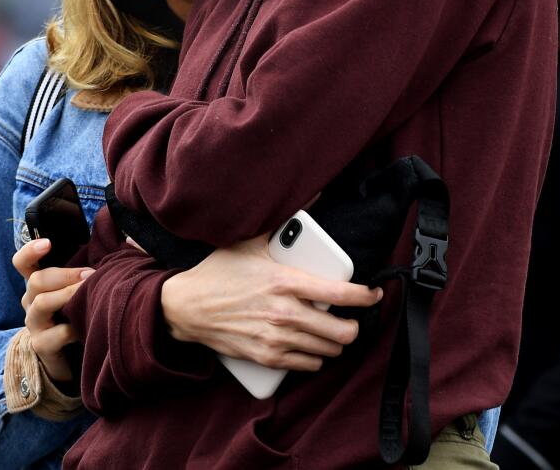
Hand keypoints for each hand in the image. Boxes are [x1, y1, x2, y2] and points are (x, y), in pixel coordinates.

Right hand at [13, 238, 89, 383]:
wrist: (69, 354)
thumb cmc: (78, 311)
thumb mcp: (79, 287)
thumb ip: (92, 266)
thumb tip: (129, 241)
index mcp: (39, 283)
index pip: (22, 263)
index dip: (30, 250)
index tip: (48, 242)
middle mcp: (31, 301)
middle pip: (36, 280)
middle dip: (65, 274)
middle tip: (91, 274)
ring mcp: (34, 324)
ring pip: (42, 303)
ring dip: (68, 295)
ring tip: (91, 293)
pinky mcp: (41, 345)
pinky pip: (56, 334)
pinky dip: (74, 329)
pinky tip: (88, 327)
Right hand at [160, 235, 382, 372]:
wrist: (185, 307)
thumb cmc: (220, 272)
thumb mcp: (252, 242)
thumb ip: (287, 223)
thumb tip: (316, 192)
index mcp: (287, 282)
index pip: (342, 293)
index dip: (367, 297)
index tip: (374, 294)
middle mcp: (285, 313)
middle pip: (342, 331)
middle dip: (353, 326)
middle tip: (351, 317)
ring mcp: (275, 339)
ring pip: (328, 351)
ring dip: (335, 342)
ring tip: (332, 330)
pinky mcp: (265, 359)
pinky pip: (307, 366)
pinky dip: (315, 358)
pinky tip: (312, 346)